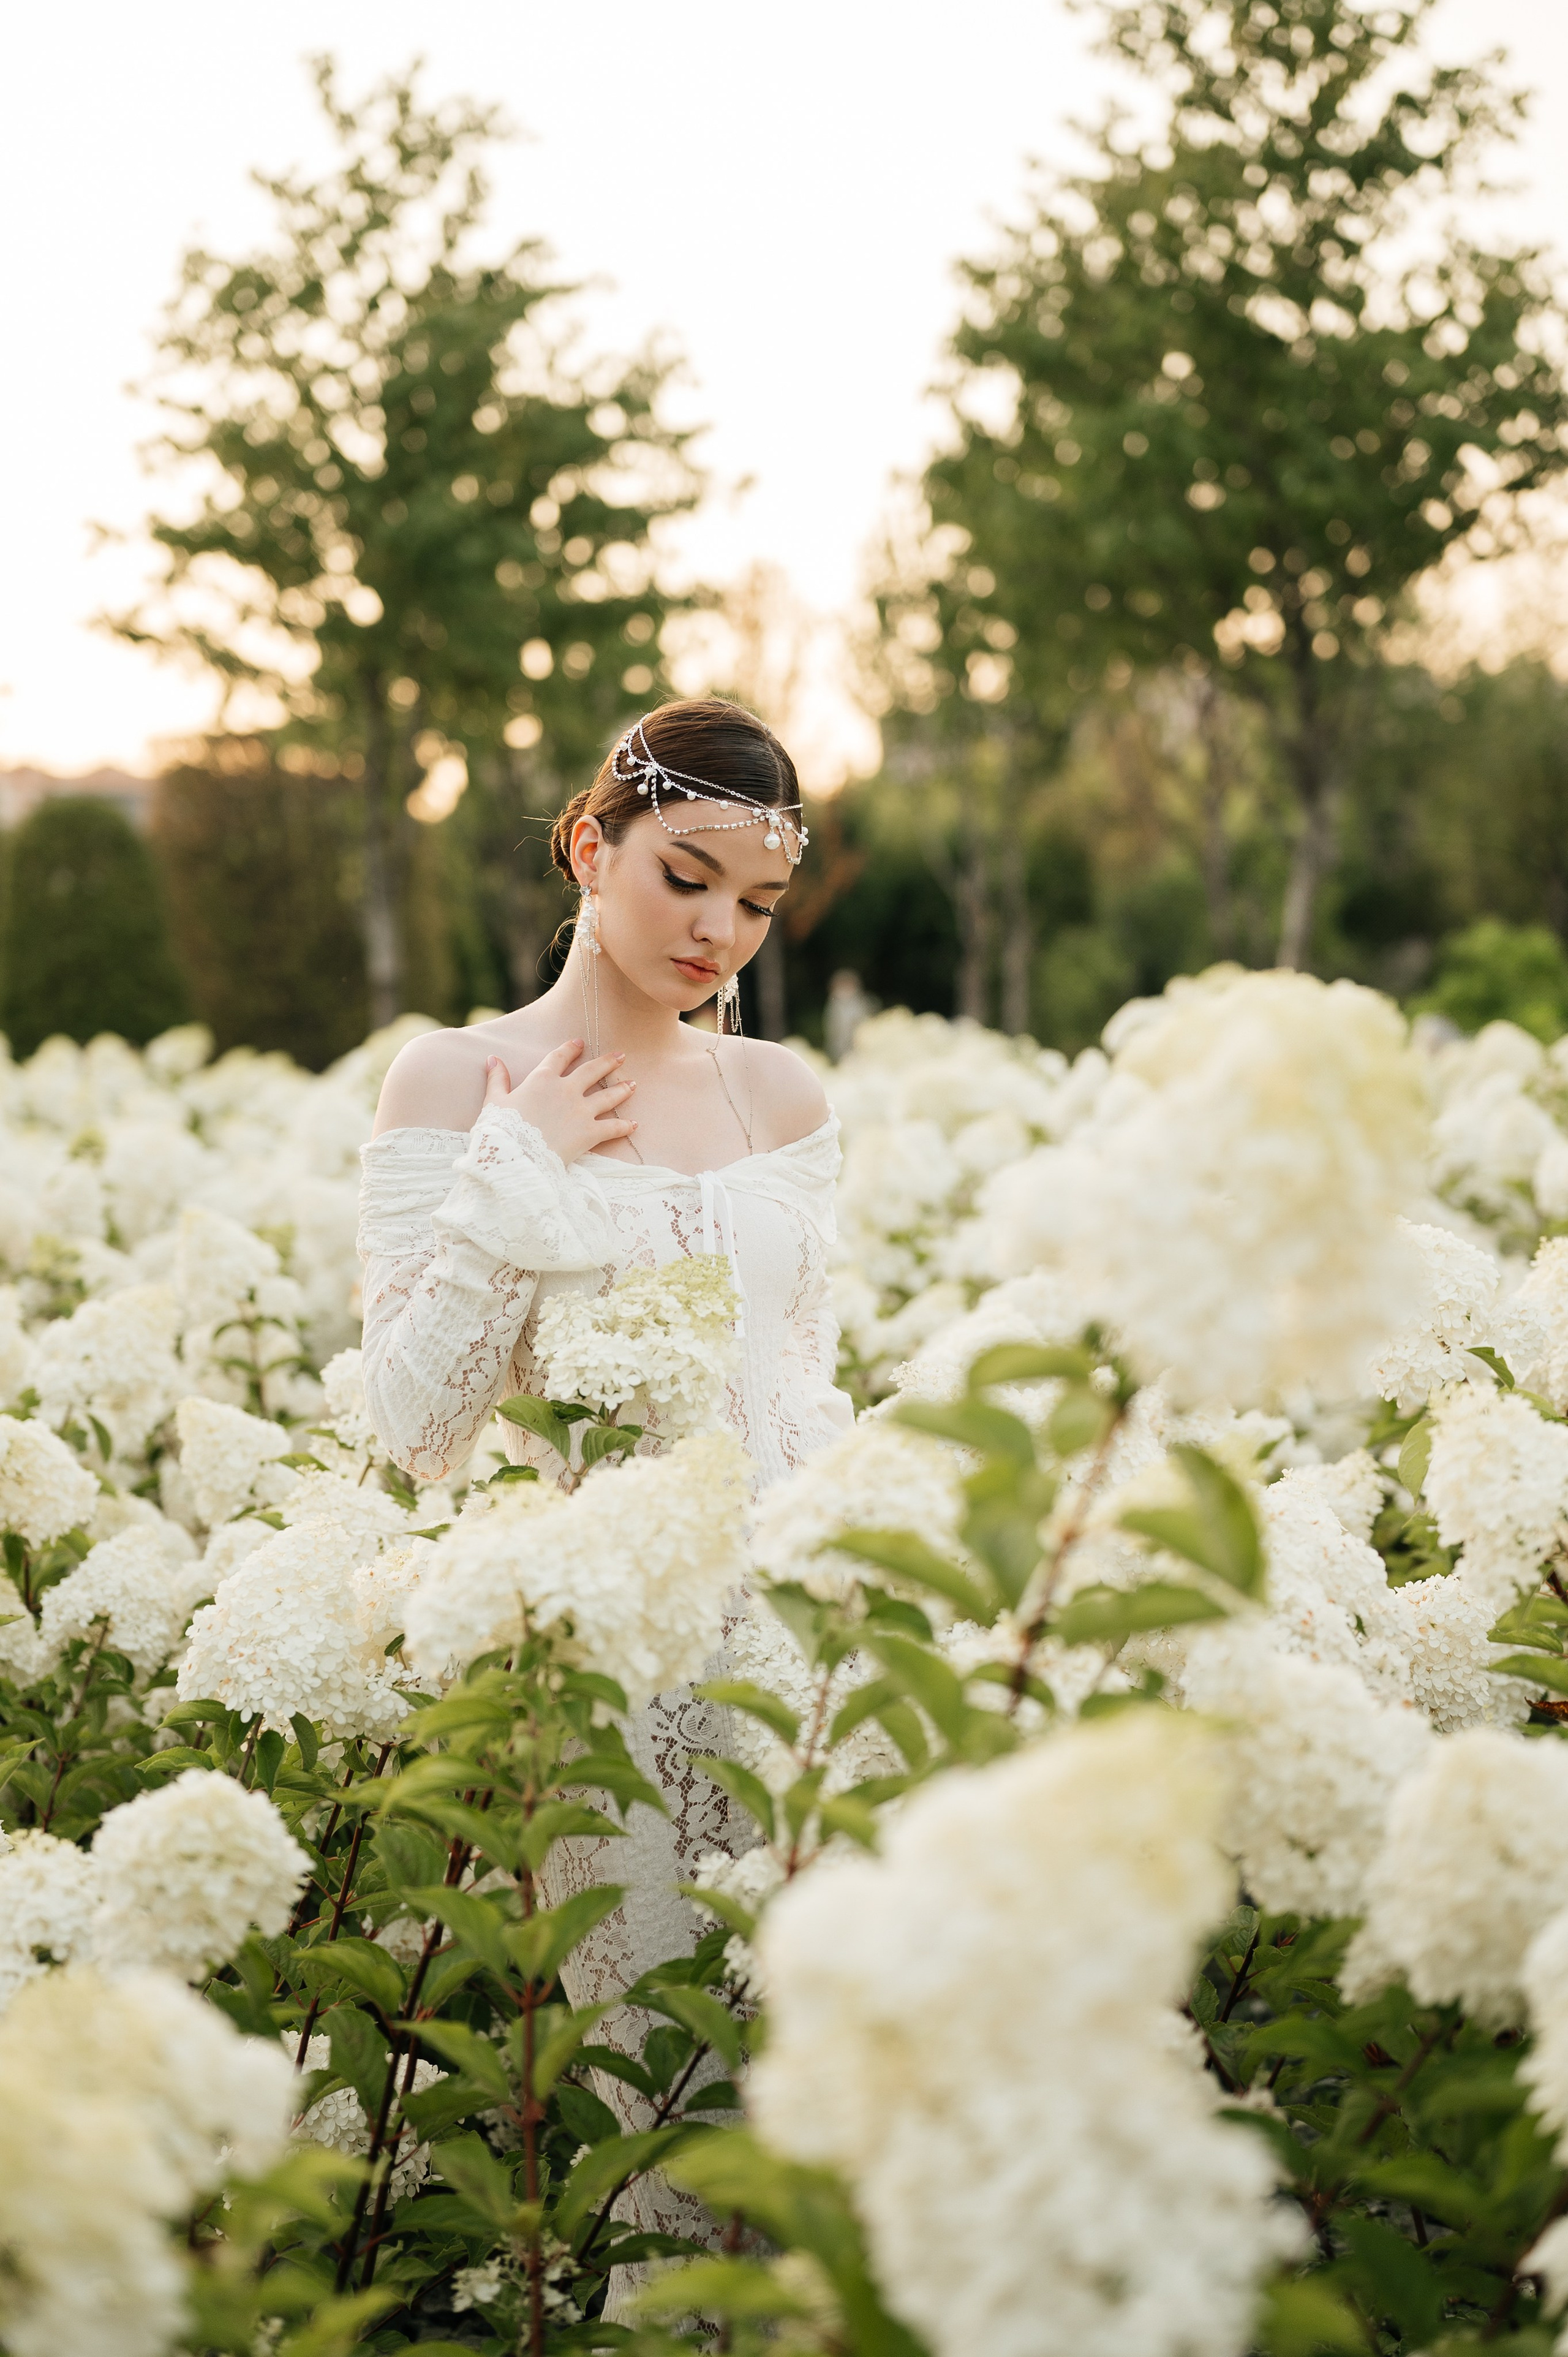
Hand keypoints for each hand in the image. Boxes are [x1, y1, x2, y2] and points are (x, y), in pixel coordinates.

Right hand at [480, 1043, 635, 1163]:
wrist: (515, 1158)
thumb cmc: (501, 1130)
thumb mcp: (494, 1101)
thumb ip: (497, 1079)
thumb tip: (492, 1058)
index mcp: (542, 1080)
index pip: (559, 1057)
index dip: (570, 1048)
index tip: (579, 1042)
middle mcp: (566, 1091)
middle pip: (592, 1071)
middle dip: (608, 1062)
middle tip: (621, 1056)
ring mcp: (581, 1111)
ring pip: (608, 1096)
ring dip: (622, 1089)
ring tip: (633, 1084)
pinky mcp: (590, 1133)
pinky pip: (613, 1128)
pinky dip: (625, 1127)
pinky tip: (634, 1125)